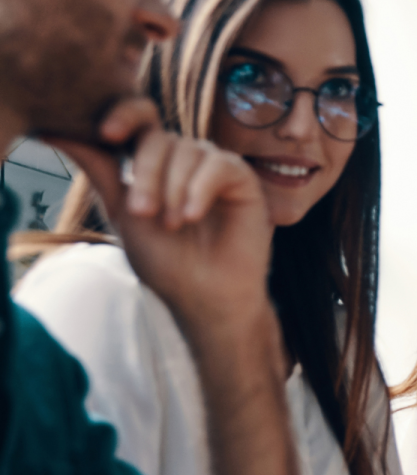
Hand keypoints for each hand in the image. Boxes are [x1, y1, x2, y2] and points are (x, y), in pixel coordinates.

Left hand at [45, 98, 274, 331]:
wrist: (203, 294)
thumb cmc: (165, 260)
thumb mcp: (121, 210)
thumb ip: (97, 167)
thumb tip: (51, 132)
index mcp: (154, 161)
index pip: (140, 117)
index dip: (124, 115)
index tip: (106, 134)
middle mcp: (185, 158)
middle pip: (158, 138)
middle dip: (146, 174)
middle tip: (144, 213)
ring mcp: (214, 166)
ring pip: (188, 151)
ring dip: (174, 190)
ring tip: (174, 225)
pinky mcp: (242, 179)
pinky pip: (219, 165)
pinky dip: (201, 189)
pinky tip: (193, 215)